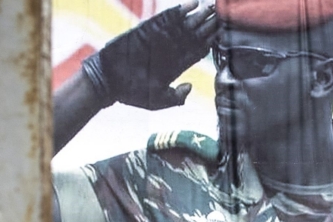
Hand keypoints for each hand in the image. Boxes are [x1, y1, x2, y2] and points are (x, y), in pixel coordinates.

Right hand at [81, 0, 218, 109]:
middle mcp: (171, 50)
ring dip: (200, 15)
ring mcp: (161, 38)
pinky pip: (166, 18)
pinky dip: (179, 11)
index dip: (212, 41)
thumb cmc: (131, 93)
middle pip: (196, 35)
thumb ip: (175, 97)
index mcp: (177, 66)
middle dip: (210, 25)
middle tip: (223, 14)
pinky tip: (193, 4)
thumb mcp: (156, 100)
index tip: (225, 32)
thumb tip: (189, 87)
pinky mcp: (148, 30)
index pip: (200, 50)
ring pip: (185, 24)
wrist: (107, 81)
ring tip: (212, 6)